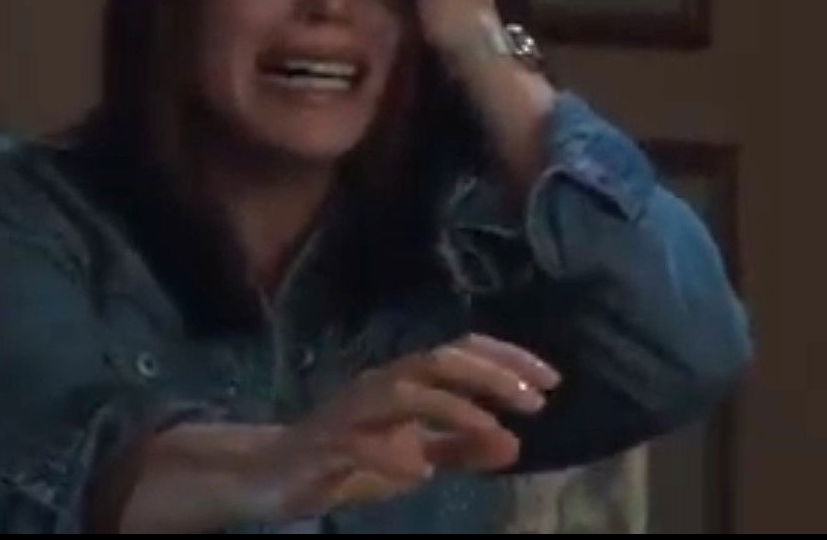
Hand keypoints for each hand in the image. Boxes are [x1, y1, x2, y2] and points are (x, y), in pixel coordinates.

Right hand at [240, 333, 559, 521]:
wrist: (273, 475)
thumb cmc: (350, 459)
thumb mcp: (416, 457)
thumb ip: (462, 449)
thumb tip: (516, 444)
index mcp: (406, 381)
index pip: (462, 352)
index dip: (508, 358)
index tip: (553, 380)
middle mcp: (381, 383)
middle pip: (438, 360)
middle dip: (490, 375)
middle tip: (534, 401)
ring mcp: (350, 411)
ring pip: (402, 393)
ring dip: (452, 408)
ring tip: (492, 429)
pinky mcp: (323, 445)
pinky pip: (358, 445)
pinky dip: (389, 456)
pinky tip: (420, 475)